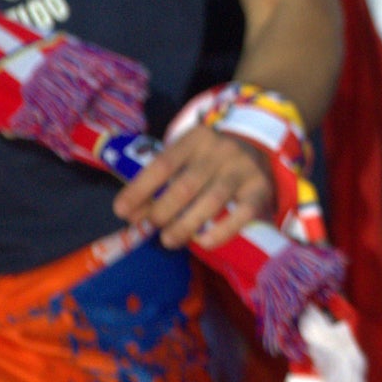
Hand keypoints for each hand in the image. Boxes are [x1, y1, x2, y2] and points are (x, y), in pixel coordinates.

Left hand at [114, 127, 274, 250]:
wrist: (257, 149)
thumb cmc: (208, 161)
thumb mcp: (185, 160)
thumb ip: (159, 183)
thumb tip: (130, 213)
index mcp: (196, 139)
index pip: (164, 164)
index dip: (140, 189)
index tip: (121, 211)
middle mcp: (221, 150)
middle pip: (187, 185)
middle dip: (162, 210)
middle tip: (151, 227)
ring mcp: (243, 169)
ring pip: (213, 199)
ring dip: (186, 224)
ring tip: (169, 240)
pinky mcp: (260, 189)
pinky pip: (242, 212)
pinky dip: (222, 230)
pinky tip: (204, 242)